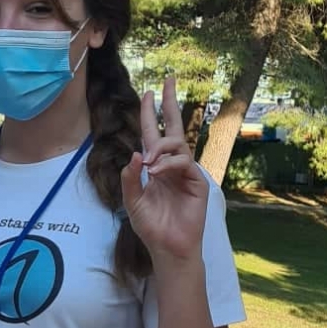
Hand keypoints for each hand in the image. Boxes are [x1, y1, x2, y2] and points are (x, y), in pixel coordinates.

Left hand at [121, 76, 208, 264]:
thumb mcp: (132, 201)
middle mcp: (171, 165)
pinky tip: (156, 171)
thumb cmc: (150, 226)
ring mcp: (185, 172)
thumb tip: (135, 153)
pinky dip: (168, 164)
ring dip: (161, 148)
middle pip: (173, 127)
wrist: (167, 247)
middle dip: (170, 103)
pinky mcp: (197, 182)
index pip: (151, 135)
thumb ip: (130, 178)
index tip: (147, 93)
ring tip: (148, 162)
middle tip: (168, 80)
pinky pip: (184, 163)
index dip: (148, 114)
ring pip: (177, 144)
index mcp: (154, 167)